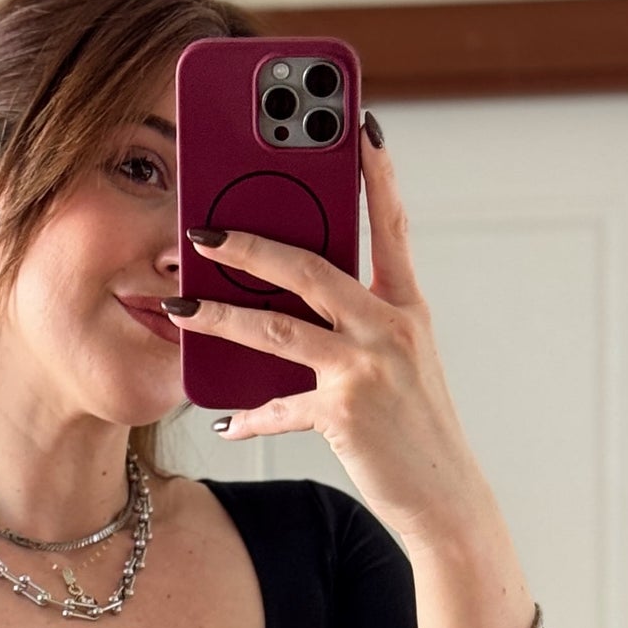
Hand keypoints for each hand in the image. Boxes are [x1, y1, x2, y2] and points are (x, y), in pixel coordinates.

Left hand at [166, 122, 499, 561]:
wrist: (446, 501)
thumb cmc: (416, 432)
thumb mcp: (401, 366)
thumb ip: (359, 327)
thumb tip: (299, 305)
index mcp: (407, 308)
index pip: (391, 227)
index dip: (376, 174)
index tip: (359, 127)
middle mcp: (391, 328)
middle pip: (310, 268)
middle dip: (250, 244)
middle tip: (203, 227)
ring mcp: (367, 368)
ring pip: (278, 328)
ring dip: (221, 315)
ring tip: (181, 304)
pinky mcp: (344, 412)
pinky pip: (280, 406)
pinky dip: (250, 416)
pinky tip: (224, 421)